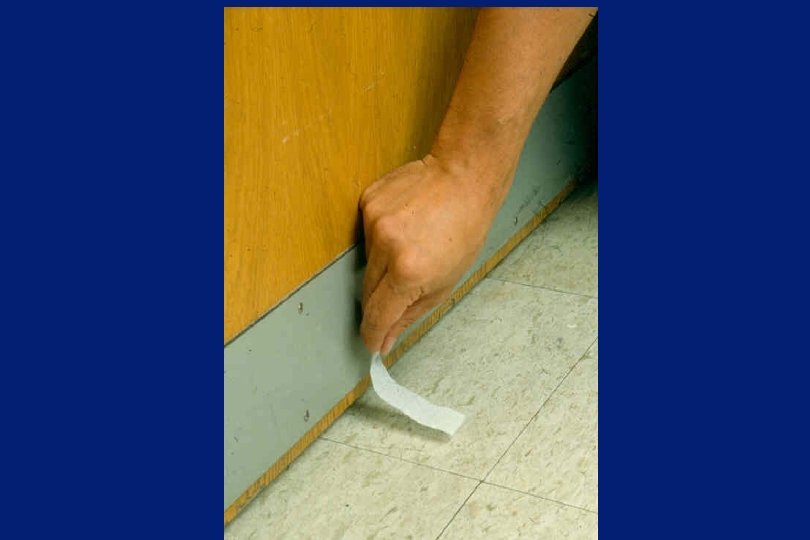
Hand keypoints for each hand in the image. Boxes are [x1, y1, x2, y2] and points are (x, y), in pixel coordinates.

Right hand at [359, 155, 502, 354]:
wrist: (464, 177)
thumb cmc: (465, 231)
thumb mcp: (446, 283)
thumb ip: (410, 314)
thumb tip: (384, 340)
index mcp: (409, 273)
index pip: (376, 316)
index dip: (373, 334)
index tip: (372, 344)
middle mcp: (386, 248)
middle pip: (367, 292)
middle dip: (381, 300)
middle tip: (401, 290)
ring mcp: (374, 222)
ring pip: (366, 261)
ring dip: (383, 265)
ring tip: (412, 247)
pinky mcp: (368, 202)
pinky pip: (367, 234)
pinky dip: (382, 237)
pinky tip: (405, 226)